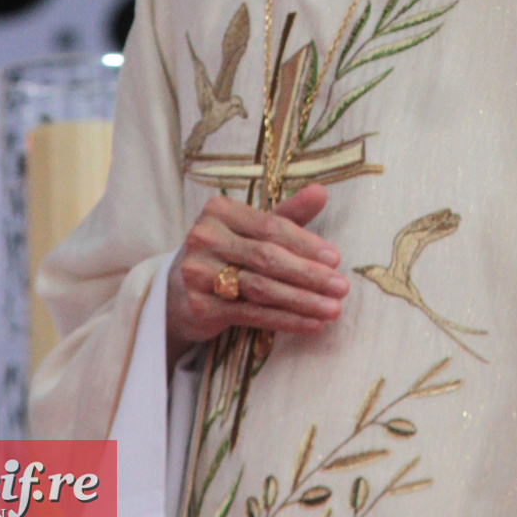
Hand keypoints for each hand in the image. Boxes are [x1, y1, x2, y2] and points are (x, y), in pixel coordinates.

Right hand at [166, 183, 348, 370]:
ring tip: (333, 309)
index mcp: (219, 211)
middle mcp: (204, 238)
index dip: (305, 243)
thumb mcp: (250, 230)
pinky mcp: (199, 307)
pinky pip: (251, 314)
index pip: (270, 226)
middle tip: (341, 287)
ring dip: (302, 300)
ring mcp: (198, 273)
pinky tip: (310, 324)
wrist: (175, 294)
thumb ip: (286, 214)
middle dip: (309, 274)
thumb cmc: (224, 254)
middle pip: (267, 258)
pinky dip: (285, 320)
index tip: (336, 258)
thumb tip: (322, 192)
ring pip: (261, 288)